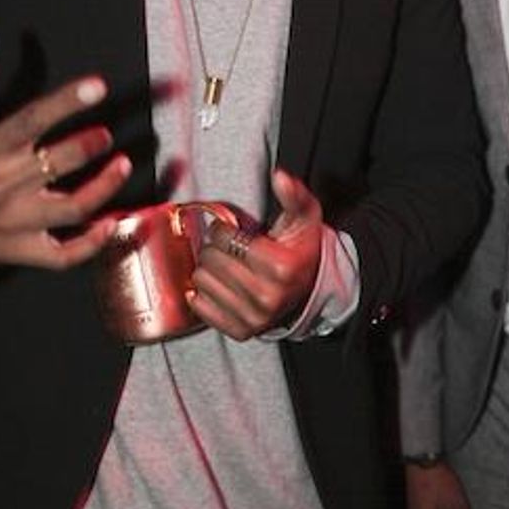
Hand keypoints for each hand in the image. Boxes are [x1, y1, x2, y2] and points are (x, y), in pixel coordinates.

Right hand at [0, 27, 130, 269]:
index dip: (67, 101)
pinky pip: (62, 255)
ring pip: (69, 208)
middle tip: (106, 134)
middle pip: (57, 163)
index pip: (32, 120)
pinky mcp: (19, 250)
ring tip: (122, 166)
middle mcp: (1, 186)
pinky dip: (91, 243)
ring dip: (103, 188)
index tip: (96, 87)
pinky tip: (110, 222)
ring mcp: (13, 222)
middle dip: (89, 145)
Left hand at [189, 168, 322, 340]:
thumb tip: (281, 178)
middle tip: (230, 249)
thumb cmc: (300, 251)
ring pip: (201, 281)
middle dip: (215, 248)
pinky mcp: (240, 331)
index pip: (225, 238)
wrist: (308, 290)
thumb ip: (293, 195)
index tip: (233, 231)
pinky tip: (221, 285)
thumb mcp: (304, 218)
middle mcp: (267, 296)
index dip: (223, 229)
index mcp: (281, 267)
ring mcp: (253, 316)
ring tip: (227, 267)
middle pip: (209, 259)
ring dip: (209, 270)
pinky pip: (200, 307)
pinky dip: (204, 294)